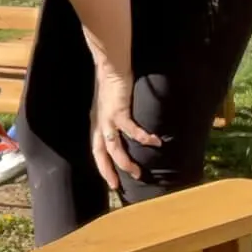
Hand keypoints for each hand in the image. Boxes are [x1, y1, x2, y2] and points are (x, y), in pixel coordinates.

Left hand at [91, 71, 160, 190]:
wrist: (110, 66)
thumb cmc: (111, 83)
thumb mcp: (108, 105)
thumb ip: (112, 117)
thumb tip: (122, 127)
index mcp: (96, 124)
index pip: (96, 150)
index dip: (102, 166)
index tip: (110, 181)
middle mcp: (99, 124)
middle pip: (101, 154)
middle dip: (108, 171)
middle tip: (117, 185)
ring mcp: (107, 119)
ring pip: (114, 148)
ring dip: (125, 162)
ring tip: (137, 172)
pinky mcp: (119, 111)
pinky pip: (131, 130)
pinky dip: (142, 138)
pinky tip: (154, 142)